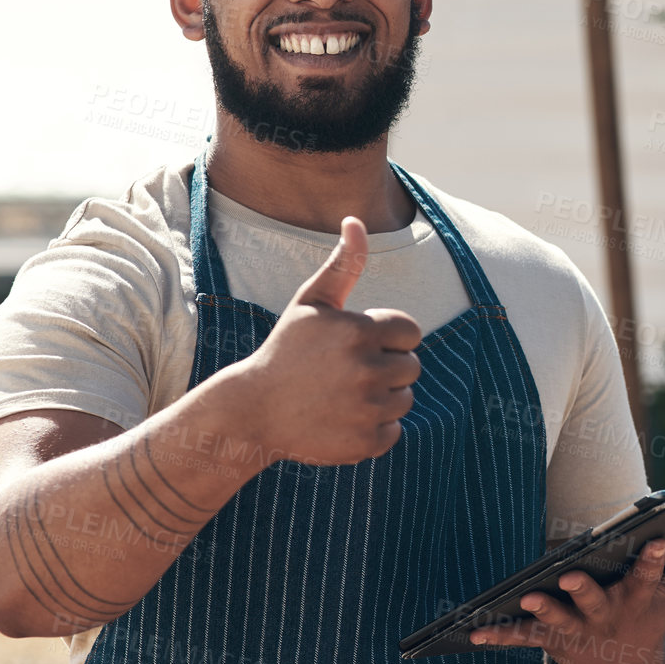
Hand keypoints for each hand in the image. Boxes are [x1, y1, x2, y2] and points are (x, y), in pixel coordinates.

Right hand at [228, 216, 420, 465]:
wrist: (253, 411)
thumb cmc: (287, 351)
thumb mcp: (311, 303)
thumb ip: (343, 263)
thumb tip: (356, 219)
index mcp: (359, 331)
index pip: (410, 332)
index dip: (387, 338)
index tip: (357, 345)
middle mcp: (367, 370)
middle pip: (412, 367)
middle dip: (386, 367)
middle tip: (347, 373)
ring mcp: (367, 409)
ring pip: (405, 400)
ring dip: (382, 398)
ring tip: (342, 396)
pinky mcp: (365, 443)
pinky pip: (393, 432)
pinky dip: (373, 430)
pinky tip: (342, 421)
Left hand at [467, 533, 664, 663]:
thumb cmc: (652, 619)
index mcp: (638, 599)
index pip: (647, 574)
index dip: (651, 558)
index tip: (655, 538)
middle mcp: (606, 616)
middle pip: (594, 599)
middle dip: (584, 589)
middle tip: (573, 576)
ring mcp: (577, 631)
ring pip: (555, 620)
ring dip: (541, 611)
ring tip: (526, 598)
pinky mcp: (550, 642)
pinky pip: (521, 638)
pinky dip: (498, 634)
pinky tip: (473, 630)